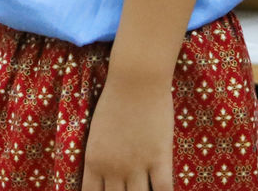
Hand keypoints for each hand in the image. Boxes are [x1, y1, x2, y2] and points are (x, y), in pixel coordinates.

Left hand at [82, 72, 173, 190]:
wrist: (136, 78)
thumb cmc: (114, 98)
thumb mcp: (98, 132)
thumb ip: (101, 158)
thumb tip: (106, 177)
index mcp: (94, 161)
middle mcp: (113, 168)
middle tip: (128, 189)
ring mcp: (137, 165)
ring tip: (144, 190)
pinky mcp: (159, 159)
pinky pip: (163, 190)